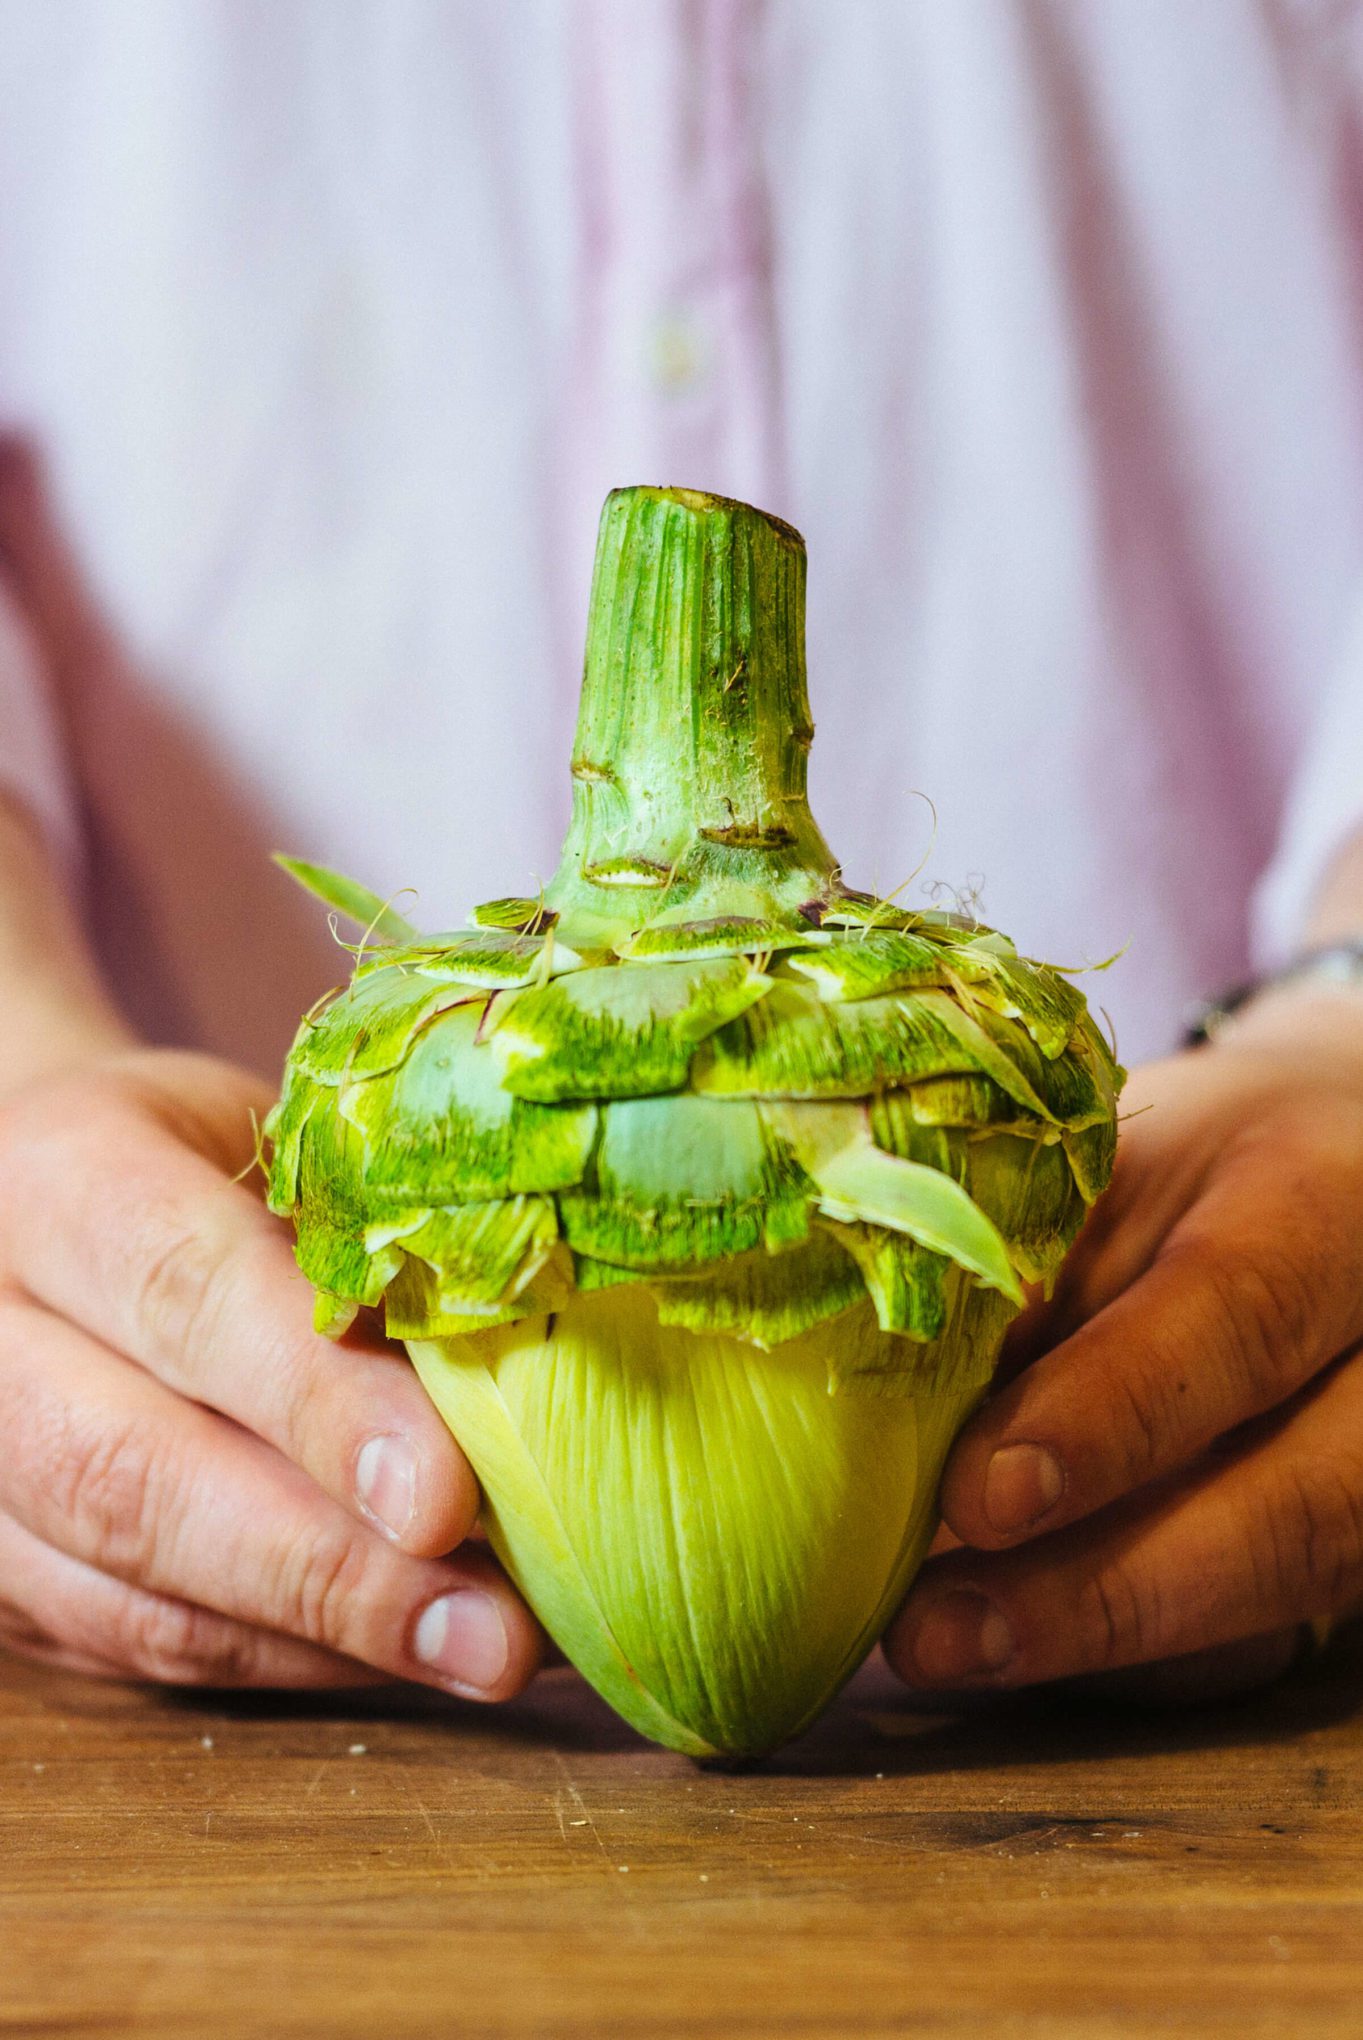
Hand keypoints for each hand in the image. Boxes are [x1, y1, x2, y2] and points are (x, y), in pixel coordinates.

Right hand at [0, 1048, 541, 1696]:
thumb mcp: (279, 1142)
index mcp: (57, 1175)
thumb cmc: (205, 1160)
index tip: (445, 1496)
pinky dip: (285, 1660)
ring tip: (481, 1652)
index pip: (180, 1291)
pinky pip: (135, 1645)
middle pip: (129, 1472)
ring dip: (318, 1636)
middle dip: (324, 1564)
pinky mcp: (4, 1570)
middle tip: (490, 1626)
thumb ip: (363, 1241)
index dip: (315, 1402)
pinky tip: (406, 1653)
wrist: (53, 1202)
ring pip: (124, 1589)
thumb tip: (527, 1373)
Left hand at [883, 986, 1362, 1701]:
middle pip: (1296, 1503)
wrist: (1356, 1172)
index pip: (1238, 1316)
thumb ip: (1036, 1262)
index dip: (1111, 1415)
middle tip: (932, 1631)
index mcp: (1328, 1204)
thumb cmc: (1208, 1158)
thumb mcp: (1127, 1159)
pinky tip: (1022, 1647)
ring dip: (1107, 1638)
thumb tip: (882, 1390)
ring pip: (1287, 1583)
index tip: (978, 1495)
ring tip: (946, 1648)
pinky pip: (1272, 1628)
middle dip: (1106, 1587)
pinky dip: (1139, 1651)